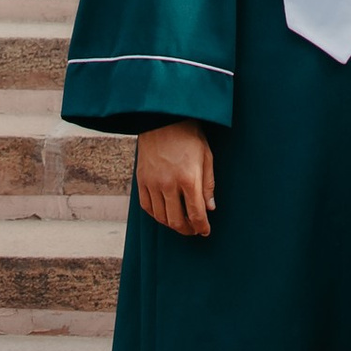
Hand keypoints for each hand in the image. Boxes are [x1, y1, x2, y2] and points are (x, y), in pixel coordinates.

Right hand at [136, 121, 215, 236]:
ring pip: (161, 217)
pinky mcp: (141, 180)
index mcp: (188, 178)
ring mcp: (152, 183)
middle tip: (194, 230)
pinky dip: (156, 215)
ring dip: (172, 225)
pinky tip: (164, 214)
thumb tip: (210, 208)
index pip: (196, 213)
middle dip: (187, 230)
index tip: (205, 231)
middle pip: (177, 220)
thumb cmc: (189, 135)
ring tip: (181, 223)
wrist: (163, 119)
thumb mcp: (206, 156)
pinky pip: (147, 206)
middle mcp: (169, 184)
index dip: (201, 226)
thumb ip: (208, 184)